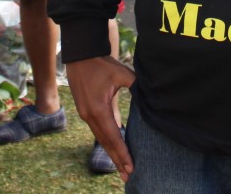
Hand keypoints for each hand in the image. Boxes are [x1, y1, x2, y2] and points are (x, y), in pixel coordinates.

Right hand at [65, 56, 135, 180]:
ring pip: (101, 138)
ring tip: (121, 168)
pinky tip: (114, 149)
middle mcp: (89, 115)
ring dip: (112, 153)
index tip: (131, 167)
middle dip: (117, 160)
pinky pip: (98, 131)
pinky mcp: (85, 110)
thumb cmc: (101, 63)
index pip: (114, 137)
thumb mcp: (121, 73)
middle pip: (106, 143)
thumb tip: (150, 98)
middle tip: (128, 176)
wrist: (80, 55)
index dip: (123, 153)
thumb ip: (136, 86)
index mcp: (98, 109)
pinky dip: (107, 142)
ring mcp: (85, 114)